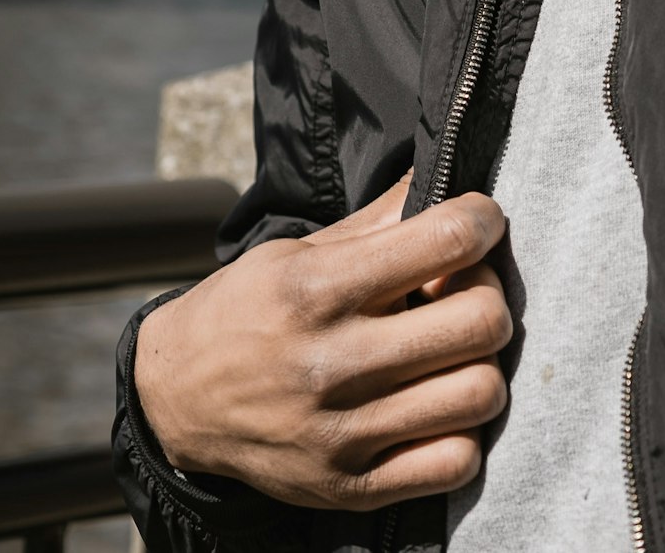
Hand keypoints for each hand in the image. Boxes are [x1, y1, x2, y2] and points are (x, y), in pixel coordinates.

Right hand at [133, 177, 509, 508]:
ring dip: (482, 364)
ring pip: (479, 393)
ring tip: (453, 353)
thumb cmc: (246, 311)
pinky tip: (436, 407)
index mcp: (318, 290)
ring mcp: (341, 434)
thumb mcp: (298, 251)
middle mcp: (331, 363)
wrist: (174, 400)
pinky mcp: (348, 488)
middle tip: (468, 290)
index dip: (482, 221)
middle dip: (489, 293)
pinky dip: (463, 432)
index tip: (479, 223)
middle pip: (479, 321)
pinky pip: (455, 464)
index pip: (447, 241)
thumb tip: (444, 175)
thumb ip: (379, 217)